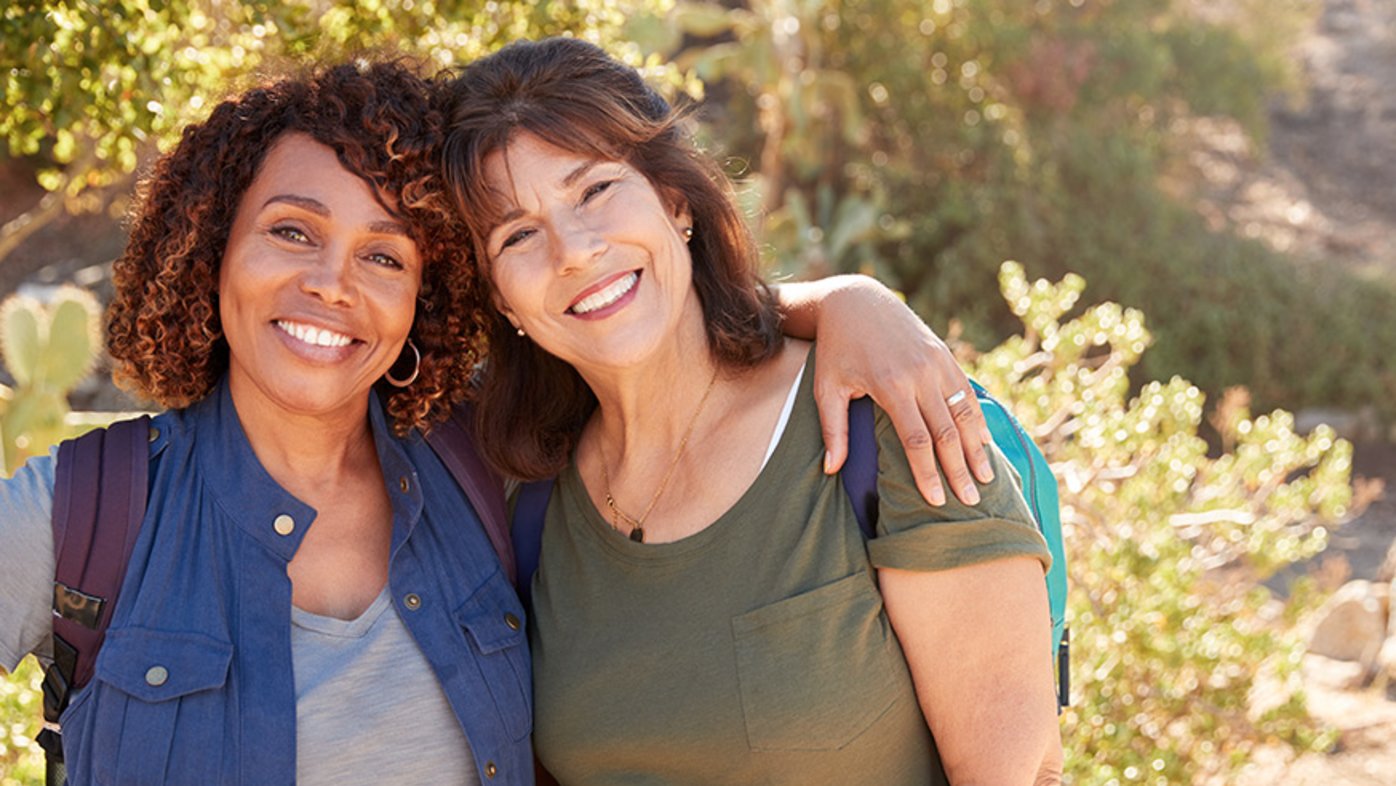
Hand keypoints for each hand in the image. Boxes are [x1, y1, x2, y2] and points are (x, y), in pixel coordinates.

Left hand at [809, 276, 992, 505]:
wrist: (857, 301)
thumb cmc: (837, 349)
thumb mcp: (828, 387)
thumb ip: (833, 429)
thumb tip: (831, 470)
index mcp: (891, 385)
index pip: (917, 440)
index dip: (928, 473)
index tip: (936, 500)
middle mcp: (921, 374)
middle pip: (948, 432)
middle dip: (960, 469)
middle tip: (971, 502)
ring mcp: (937, 363)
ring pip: (965, 413)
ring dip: (977, 448)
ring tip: (985, 478)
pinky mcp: (945, 356)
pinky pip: (967, 393)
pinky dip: (978, 420)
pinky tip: (984, 443)